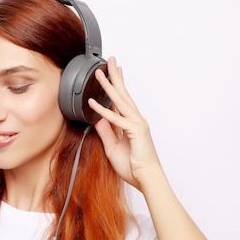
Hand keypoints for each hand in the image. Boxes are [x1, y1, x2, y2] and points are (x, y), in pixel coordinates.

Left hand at [88, 57, 162, 190]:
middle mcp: (136, 120)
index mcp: (132, 123)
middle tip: (110, 61)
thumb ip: (106, 132)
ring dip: (108, 86)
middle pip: (123, 94)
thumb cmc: (133, 166)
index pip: (123, 100)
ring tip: (99, 74)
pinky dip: (104, 111)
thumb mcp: (112, 147)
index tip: (114, 72)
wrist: (146, 178)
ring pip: (120, 101)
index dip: (118, 85)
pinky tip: (93, 103)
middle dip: (115, 76)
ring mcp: (137, 124)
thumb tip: (97, 118)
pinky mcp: (135, 131)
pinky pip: (116, 120)